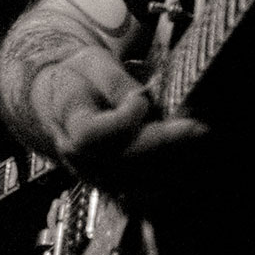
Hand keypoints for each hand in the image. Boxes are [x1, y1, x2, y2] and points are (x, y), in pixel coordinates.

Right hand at [34, 43, 208, 185]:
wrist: (56, 100)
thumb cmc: (78, 77)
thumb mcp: (91, 63)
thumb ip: (116, 82)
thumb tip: (142, 101)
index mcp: (68, 122)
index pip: (91, 135)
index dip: (121, 122)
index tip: (141, 100)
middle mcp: (78, 157)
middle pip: (121, 163)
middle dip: (163, 145)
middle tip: (197, 127)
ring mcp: (94, 176)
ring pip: (134, 183)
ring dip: (170, 164)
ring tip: (198, 141)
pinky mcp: (111, 185)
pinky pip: (141, 191)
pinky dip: (167, 177)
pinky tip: (191, 159)